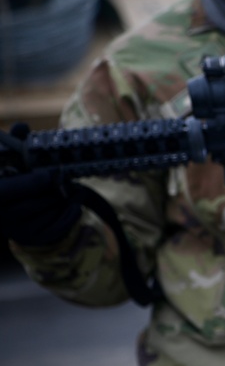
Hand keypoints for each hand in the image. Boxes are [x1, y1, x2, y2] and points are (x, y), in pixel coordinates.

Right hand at [0, 125, 80, 245]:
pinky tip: (76, 203)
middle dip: (53, 190)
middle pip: (34, 203)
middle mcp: (1, 215)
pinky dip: (72, 213)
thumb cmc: (14, 178)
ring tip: (68, 189)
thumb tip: (22, 127)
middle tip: (64, 179)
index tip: (51, 173)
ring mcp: (16, 229)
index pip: (8, 192)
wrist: (12, 208)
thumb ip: (15, 143)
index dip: (33, 183)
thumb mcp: (11, 160)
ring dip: (63, 200)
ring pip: (48, 213)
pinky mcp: (32, 237)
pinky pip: (59, 227)